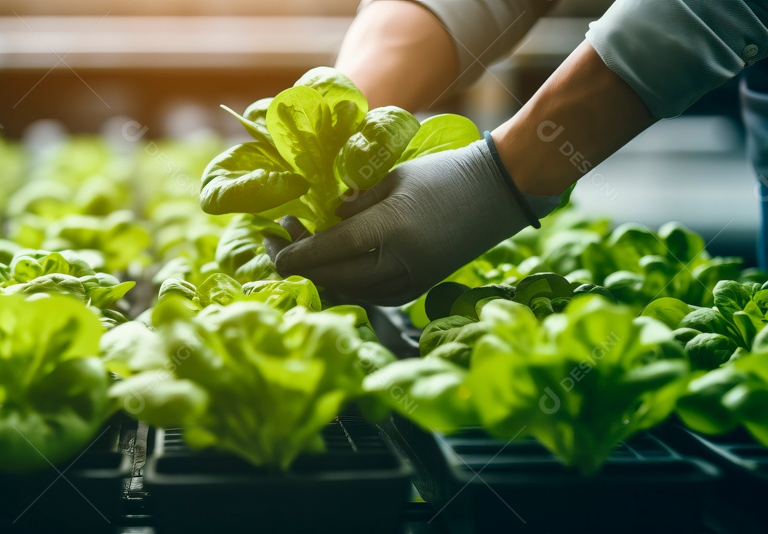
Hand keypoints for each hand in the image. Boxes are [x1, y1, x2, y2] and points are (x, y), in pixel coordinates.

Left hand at [266, 137, 554, 305]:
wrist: (496, 196)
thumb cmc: (443, 176)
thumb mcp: (391, 179)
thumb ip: (353, 204)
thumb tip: (322, 220)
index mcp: (388, 231)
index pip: (325, 253)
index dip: (291, 253)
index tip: (270, 242)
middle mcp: (396, 265)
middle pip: (328, 279)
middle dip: (295, 264)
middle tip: (275, 238)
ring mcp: (407, 283)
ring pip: (344, 293)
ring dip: (316, 274)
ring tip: (299, 243)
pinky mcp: (413, 290)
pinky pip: (365, 296)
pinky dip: (340, 283)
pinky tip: (328, 262)